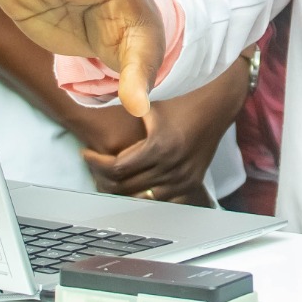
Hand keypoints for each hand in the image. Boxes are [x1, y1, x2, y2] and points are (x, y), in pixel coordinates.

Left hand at [87, 56, 250, 202]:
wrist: (214, 109)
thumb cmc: (180, 104)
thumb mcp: (150, 104)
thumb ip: (124, 106)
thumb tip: (90, 100)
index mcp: (159, 146)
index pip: (117, 167)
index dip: (96, 162)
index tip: (86, 153)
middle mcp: (171, 166)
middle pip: (125, 186)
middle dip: (103, 177)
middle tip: (94, 166)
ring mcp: (182, 179)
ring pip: (140, 198)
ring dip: (121, 190)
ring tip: (109, 177)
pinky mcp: (190, 185)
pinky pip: (160, 201)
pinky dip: (143, 196)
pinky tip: (133, 185)